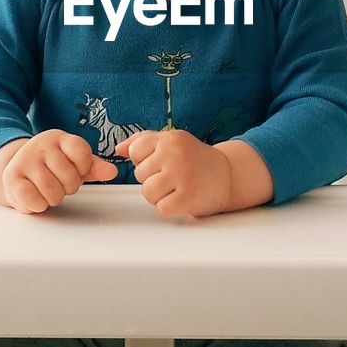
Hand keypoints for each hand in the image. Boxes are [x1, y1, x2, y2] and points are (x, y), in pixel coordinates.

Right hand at [0, 131, 117, 213]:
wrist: (16, 172)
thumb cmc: (51, 168)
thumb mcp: (75, 163)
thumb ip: (94, 167)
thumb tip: (112, 171)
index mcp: (59, 138)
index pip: (82, 154)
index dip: (83, 169)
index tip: (77, 170)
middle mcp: (40, 145)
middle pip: (69, 177)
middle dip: (68, 187)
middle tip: (59, 182)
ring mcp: (24, 160)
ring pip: (53, 192)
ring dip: (54, 198)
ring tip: (47, 189)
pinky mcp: (12, 178)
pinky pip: (35, 201)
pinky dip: (39, 205)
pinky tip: (35, 196)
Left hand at [114, 129, 231, 217]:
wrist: (228, 175)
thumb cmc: (195, 159)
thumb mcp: (172, 142)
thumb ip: (143, 141)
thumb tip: (118, 149)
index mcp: (170, 138)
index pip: (135, 151)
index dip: (146, 162)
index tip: (163, 163)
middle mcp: (175, 153)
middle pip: (140, 174)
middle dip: (153, 179)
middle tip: (174, 177)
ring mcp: (182, 174)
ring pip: (147, 192)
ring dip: (159, 196)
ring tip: (176, 189)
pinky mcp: (189, 195)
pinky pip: (161, 208)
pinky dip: (170, 208)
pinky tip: (183, 199)